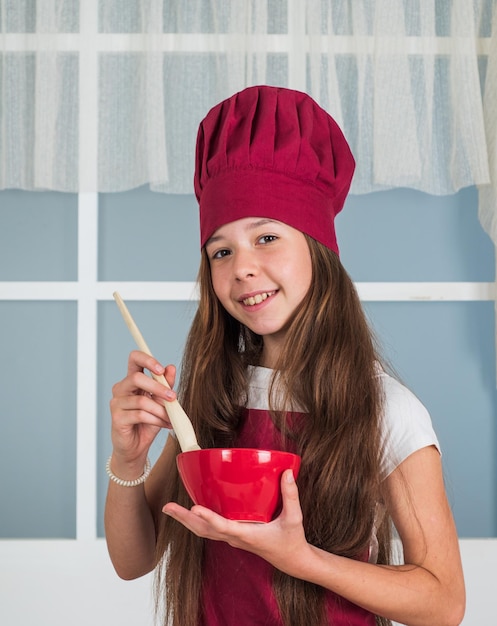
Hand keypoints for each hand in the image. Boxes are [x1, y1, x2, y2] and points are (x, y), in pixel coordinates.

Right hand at [109, 350, 176, 473]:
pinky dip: (156, 419)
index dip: (146, 359)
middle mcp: (121, 389)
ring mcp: (116, 403)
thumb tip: (171, 367)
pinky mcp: (117, 418)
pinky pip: (140, 415)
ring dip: (160, 409)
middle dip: (158, 387)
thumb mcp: (161, 402)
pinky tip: (165, 424)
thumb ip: (166, 385)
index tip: (161, 369)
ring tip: (170, 417)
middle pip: (135, 378)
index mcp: (131, 380)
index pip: (134, 359)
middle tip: (173, 397)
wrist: (136, 447)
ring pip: (141, 400)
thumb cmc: (148, 422)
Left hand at [163, 470, 311, 576]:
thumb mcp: (294, 518)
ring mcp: (233, 539)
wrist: (293, 561)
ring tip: (170, 508)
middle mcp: (235, 538)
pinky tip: (192, 509)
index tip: (193, 507)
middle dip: (184, 519)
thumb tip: (287, 472)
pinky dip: (198, 520)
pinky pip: (211, 529)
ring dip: (187, 520)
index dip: (208, 517)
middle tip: (167, 507)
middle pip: (203, 531)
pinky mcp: (234, 536)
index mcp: (247, 535)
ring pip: (204, 531)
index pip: (223, 527)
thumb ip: (291, 495)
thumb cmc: (292, 541)